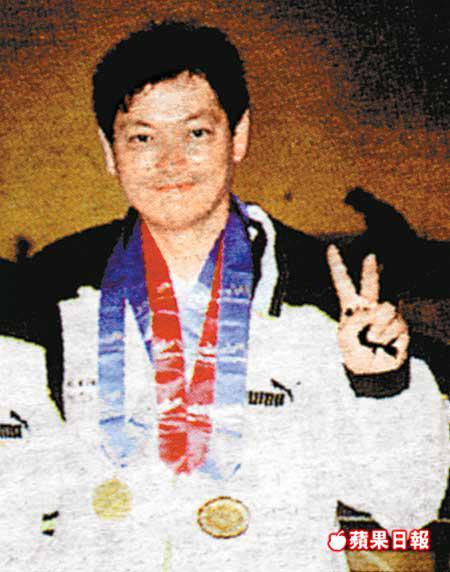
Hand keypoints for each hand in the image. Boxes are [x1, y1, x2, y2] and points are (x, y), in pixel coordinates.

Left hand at [326, 244, 408, 374]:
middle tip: (369, 256)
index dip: (337, 266)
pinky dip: (386, 335)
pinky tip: (383, 344)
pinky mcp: (400, 324)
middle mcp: (369, 307)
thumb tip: (370, 309)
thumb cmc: (355, 353)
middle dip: (370, 270)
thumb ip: (352, 321)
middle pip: (370, 283)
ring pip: (385, 308)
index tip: (331, 248)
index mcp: (350, 307)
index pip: (342, 283)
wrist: (373, 373)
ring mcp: (385, 314)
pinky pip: (393, 322)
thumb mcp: (344, 338)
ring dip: (377, 327)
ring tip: (372, 340)